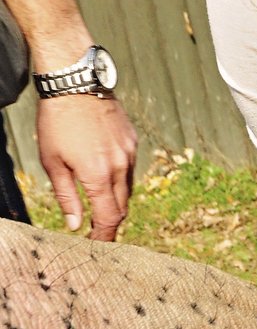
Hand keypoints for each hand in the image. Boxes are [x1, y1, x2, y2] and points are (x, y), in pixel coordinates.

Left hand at [36, 94, 137, 240]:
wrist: (75, 83)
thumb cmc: (57, 122)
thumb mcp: (53, 163)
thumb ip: (67, 197)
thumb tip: (74, 224)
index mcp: (98, 176)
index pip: (109, 218)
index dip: (104, 236)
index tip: (97, 245)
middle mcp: (119, 167)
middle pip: (122, 207)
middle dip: (111, 221)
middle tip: (98, 229)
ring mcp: (129, 153)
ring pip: (128, 188)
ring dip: (115, 199)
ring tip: (100, 202)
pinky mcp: (132, 140)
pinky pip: (130, 168)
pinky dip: (120, 178)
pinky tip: (105, 172)